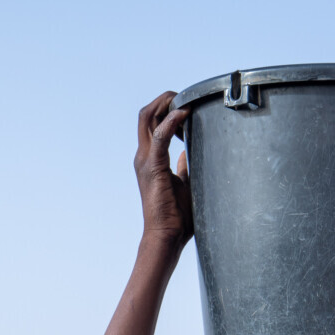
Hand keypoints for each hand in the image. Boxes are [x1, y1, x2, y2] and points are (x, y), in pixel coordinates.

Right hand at [134, 92, 192, 250]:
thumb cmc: (176, 216)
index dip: (167, 108)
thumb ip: (184, 165)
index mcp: (149, 158)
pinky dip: (171, 122)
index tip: (187, 107)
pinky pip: (160, 138)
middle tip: (187, 97)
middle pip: (147, 113)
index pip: (152, 121)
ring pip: (148, 118)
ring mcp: (145, 161)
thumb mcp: (184, 183)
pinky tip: (184, 113)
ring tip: (186, 100)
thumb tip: (191, 151)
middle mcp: (143, 156)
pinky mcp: (153, 168)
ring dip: (166, 104)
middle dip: (165, 99)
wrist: (166, 237)